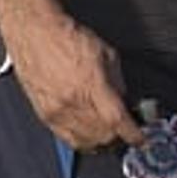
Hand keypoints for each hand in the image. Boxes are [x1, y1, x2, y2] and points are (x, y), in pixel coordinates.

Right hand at [2, 11, 144, 151]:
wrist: (35, 34)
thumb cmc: (68, 38)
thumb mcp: (107, 54)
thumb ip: (118, 82)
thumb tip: (124, 101)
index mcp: (91, 84)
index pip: (117, 120)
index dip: (133, 134)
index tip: (140, 139)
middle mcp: (72, 102)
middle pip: (103, 136)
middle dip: (119, 136)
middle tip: (125, 129)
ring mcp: (57, 111)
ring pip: (86, 143)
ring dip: (102, 142)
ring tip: (109, 133)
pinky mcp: (45, 115)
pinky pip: (67, 139)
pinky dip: (83, 141)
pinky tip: (90, 134)